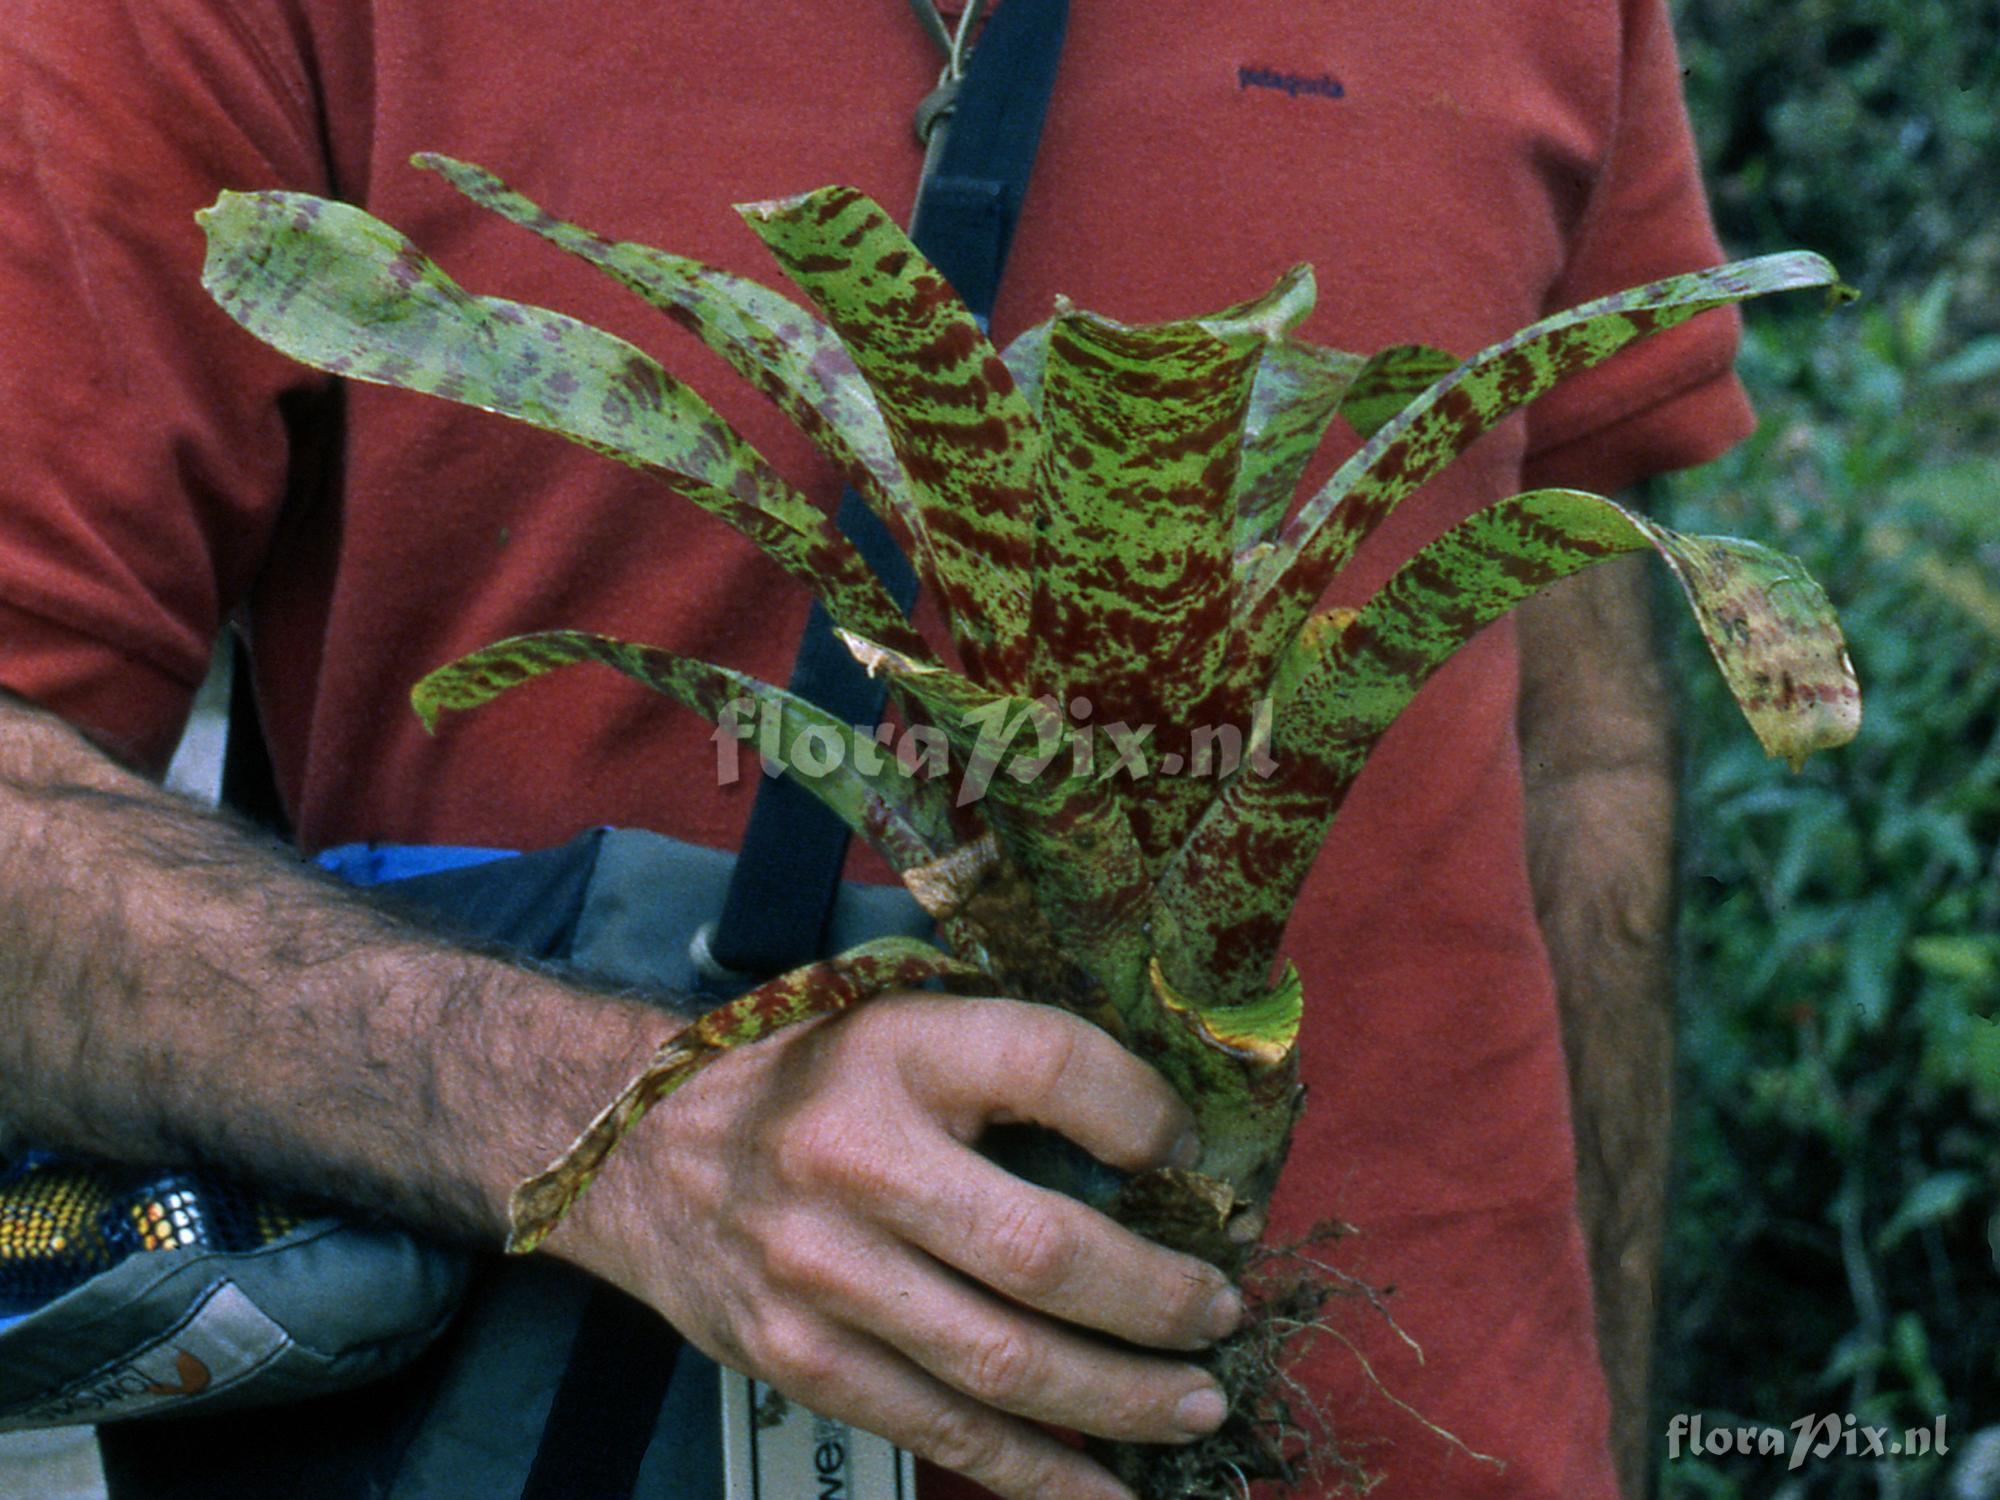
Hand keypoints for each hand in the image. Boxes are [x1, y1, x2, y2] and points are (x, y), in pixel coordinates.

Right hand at [555, 992, 1240, 1499]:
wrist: (642, 1149)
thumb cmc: (807, 1082)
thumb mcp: (900, 1025)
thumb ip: (1009, 1063)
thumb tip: (1165, 1141)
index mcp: (893, 1051)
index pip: (1047, 1063)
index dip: (1140, 1110)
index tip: (1188, 1152)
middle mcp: (853, 1160)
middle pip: (1041, 1248)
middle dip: (1157, 1298)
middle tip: (1219, 1313)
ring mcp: (821, 1274)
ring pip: (1003, 1362)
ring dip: (1120, 1398)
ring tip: (1195, 1402)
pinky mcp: (800, 1360)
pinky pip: (942, 1430)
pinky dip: (1038, 1473)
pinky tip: (1110, 1489)